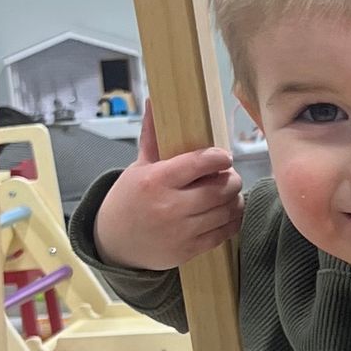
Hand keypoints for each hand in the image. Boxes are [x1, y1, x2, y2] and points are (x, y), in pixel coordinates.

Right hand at [91, 102, 243, 270]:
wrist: (115, 242)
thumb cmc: (130, 198)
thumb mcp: (138, 167)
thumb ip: (152, 136)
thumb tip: (154, 100)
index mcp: (156, 180)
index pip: (200, 162)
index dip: (220, 157)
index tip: (223, 157)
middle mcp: (169, 206)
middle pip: (220, 189)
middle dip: (232, 180)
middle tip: (230, 176)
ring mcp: (180, 231)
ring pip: (225, 211)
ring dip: (235, 201)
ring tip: (231, 194)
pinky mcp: (188, 250)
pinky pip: (223, 234)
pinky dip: (232, 221)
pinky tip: (228, 213)